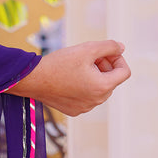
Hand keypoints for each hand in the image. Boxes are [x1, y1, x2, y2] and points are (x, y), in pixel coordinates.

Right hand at [8, 40, 130, 116]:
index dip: (117, 58)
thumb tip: (121, 48)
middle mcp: (97, 101)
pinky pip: (87, 97)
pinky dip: (83, 87)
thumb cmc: (59, 63)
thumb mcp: (87, 48)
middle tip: (87, 57)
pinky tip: (69, 79)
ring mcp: (85, 108)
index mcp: (103, 87)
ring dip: (94, 76)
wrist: (33, 79)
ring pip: (99, 89)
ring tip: (77, 67)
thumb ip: (109, 46)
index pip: (124, 72)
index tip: (104, 52)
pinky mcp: (74, 111)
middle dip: (104, 66)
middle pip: (111, 80)